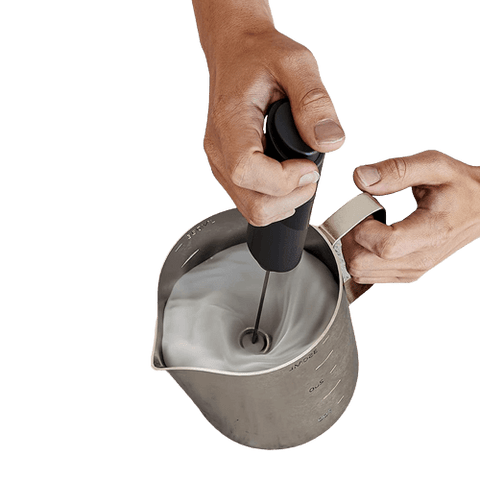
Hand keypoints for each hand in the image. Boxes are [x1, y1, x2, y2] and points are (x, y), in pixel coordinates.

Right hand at [192, 0, 345, 225]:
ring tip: (300, 173)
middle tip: (310, 172)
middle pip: (253, 203)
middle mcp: (218, 149)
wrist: (236, 53)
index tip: (309, 166)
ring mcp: (220, 163)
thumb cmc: (260, 55)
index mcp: (230, 121)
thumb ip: (314, 101)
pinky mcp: (226, 170)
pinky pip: (250, 201)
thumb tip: (330, 142)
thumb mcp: (296, 63)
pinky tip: (285, 174)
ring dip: (285, 201)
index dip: (284, 180)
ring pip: (252, 210)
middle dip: (291, 196)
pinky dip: (275, 198)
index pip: (247, 171)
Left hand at [342, 149, 479, 283]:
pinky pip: (367, 275)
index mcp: (430, 234)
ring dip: (354, 246)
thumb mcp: (435, 166)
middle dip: (352, 236)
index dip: (362, 226)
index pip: (383, 245)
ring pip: (360, 272)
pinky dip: (361, 256)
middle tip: (364, 214)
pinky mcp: (405, 274)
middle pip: (362, 263)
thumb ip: (397, 170)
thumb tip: (361, 177)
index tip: (366, 207)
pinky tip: (372, 237)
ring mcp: (411, 270)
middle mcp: (419, 260)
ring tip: (370, 224)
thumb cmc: (461, 188)